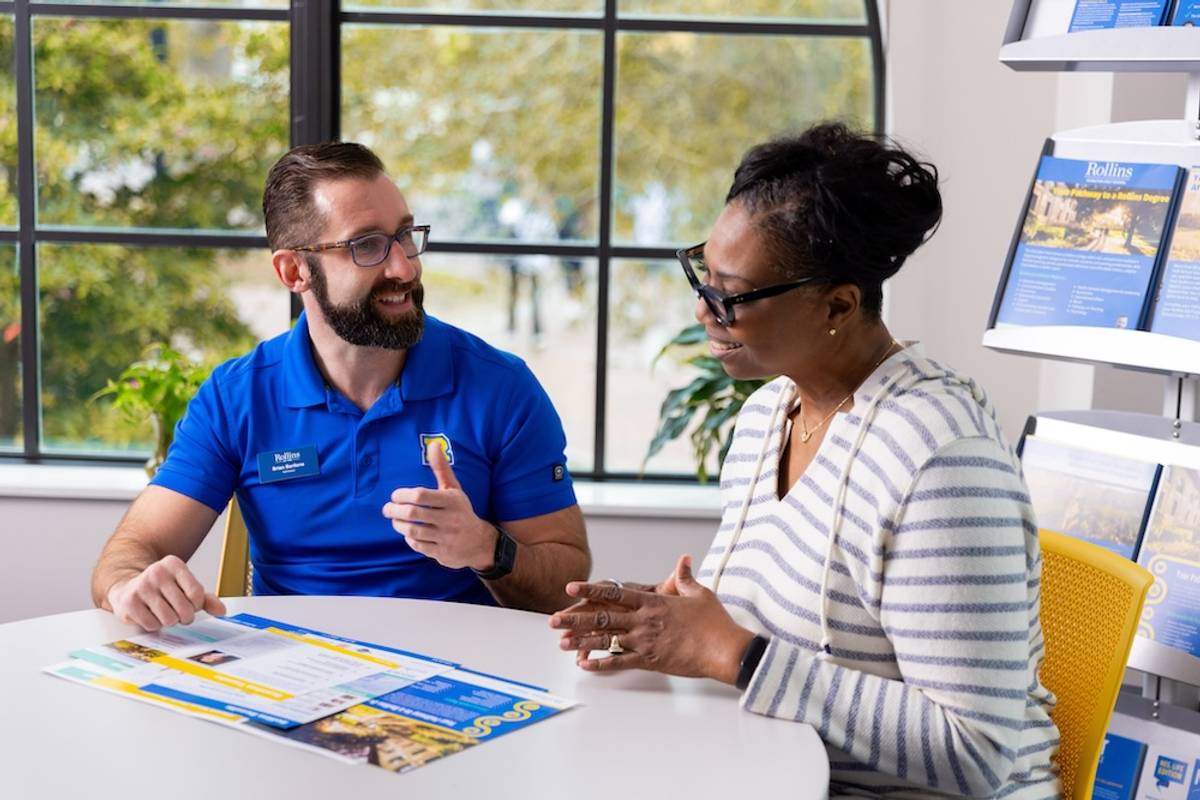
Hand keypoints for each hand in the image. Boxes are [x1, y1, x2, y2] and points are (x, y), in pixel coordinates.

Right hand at [106, 554, 225, 630]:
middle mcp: (157, 572)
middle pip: (184, 609)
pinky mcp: (130, 603)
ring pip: (169, 619)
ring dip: (169, 622)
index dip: (196, 605)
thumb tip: (222, 611)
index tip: (191, 604)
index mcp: (174, 564)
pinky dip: (155, 625)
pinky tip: (150, 615)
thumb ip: (205, 598)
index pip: (196, 593)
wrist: (127, 588)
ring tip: (164, 613)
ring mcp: (141, 587)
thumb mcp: (184, 587)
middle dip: (185, 617)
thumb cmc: (162, 589)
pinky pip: (152, 625)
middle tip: (178, 613)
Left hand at [382, 441, 496, 570]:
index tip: (395, 495)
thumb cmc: (461, 511)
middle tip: (387, 509)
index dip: (403, 495)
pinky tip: (407, 533)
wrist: (480, 542)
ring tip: (394, 520)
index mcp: (452, 501)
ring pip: (413, 531)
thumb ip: (441, 468)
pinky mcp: (442, 553)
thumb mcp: (454, 489)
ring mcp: (446, 538)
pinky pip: (418, 545)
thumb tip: (433, 445)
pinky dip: (409, 539)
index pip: (421, 495)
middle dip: (394, 511)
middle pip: (413, 514)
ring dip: (398, 525)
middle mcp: (450, 519)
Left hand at [548, 555, 754, 682]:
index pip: (615, 592)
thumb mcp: (699, 593)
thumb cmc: (714, 621)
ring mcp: (645, 642)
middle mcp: (644, 621)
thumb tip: (684, 559)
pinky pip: (620, 663)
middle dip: (575, 618)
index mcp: (653, 602)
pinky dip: (602, 665)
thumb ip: (684, 577)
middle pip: (603, 617)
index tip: (572, 586)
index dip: (591, 589)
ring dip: (581, 642)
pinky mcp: (650, 661)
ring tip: (561, 642)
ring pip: (606, 641)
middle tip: (553, 619)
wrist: (724, 649)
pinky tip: (585, 666)